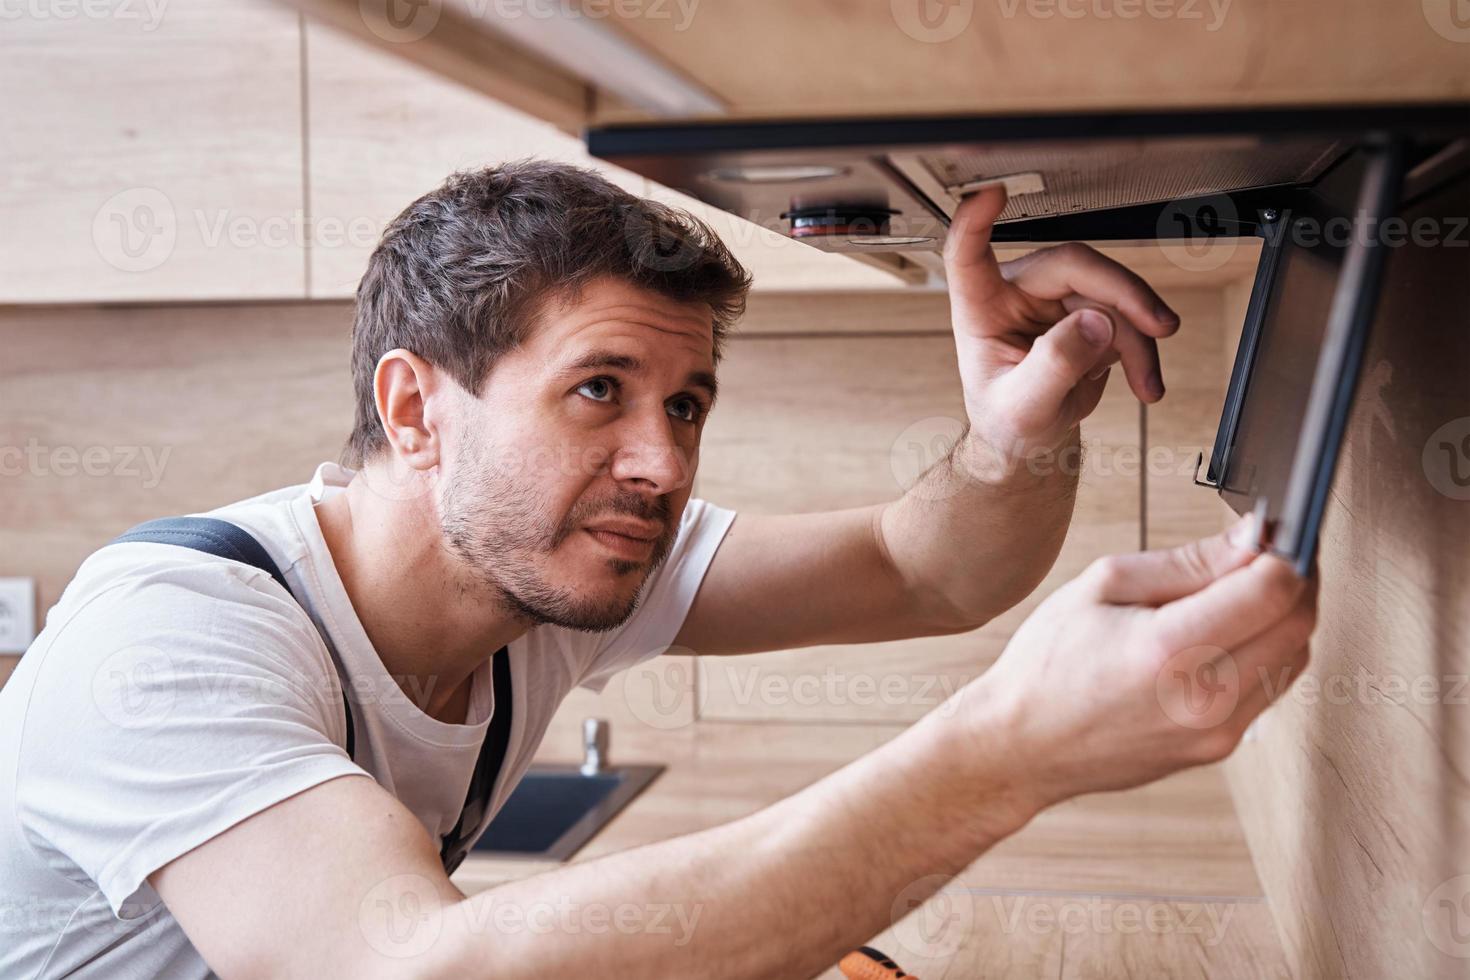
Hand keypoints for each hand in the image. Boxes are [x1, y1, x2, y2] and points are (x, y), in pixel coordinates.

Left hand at [944, 187, 1181, 461]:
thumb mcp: (1023, 409)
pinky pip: (1127, 317)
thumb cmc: (1008, 421)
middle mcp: (1017, 293)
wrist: (1030, 439)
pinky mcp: (1085, 311)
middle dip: (1124, 295)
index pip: (970, 256)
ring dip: (1140, 337)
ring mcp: (1054, 299)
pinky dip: (1143, 349)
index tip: (988, 194)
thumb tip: (1094, 322)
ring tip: (1148, 384)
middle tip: (1157, 328)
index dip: (974, 222)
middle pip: (1075, 265)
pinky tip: (1146, 381)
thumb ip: (1054, 366)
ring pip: (1112, 294)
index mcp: (981, 309)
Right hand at [955, 514, 1316, 813]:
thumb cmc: (1047, 663)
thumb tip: (1253, 537)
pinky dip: (1262, 651)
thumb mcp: (1104, 585)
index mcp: (1168, 649)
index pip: (1273, 590)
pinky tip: (1224, 635)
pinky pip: (1268, 688)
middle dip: (1295, 579)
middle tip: (1267, 555)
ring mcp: (1215, 732)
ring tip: (1239, 594)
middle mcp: (1203, 698)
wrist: (1022, 744)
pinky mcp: (1218, 748)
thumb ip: (1188, 562)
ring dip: (1282, 617)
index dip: (1286, 551)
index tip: (1274, 532)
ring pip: (1294, 656)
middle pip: (1299, 623)